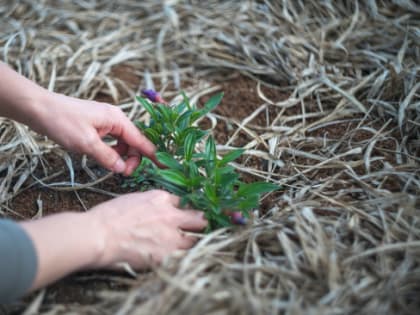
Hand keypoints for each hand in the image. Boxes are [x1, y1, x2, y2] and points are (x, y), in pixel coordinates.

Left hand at [31, 92, 155, 174]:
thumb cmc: (62, 122)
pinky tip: (104, 158)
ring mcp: (106, 122)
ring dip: (121, 156)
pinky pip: (112, 141)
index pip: (141, 140)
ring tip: (112, 167)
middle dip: (132, 159)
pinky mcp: (97, 126)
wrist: (39, 108)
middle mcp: (116, 119)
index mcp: (118, 120)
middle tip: (122, 173)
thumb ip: (108, 157)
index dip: (153, 155)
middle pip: (133, 143)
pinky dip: (111, 151)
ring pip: (123, 143)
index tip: (164, 167)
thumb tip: (123, 169)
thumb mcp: (86, 143)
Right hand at [87, 190, 207, 268]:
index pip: (182, 202)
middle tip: (195, 230)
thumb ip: (152, 204)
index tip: (181, 216)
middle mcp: (171, 215)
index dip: (182, 210)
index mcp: (161, 199)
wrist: (98, 235)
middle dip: (198, 224)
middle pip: (198, 219)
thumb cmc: (109, 217)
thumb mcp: (134, 200)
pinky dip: (180, 258)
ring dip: (190, 243)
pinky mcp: (167, 255)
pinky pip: (183, 257)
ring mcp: (171, 236)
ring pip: (195, 240)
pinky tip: (174, 259)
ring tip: (184, 247)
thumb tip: (159, 211)